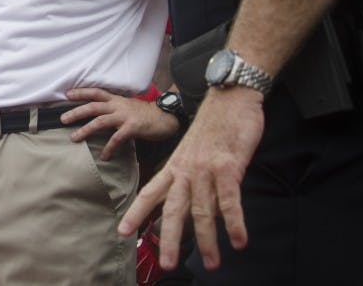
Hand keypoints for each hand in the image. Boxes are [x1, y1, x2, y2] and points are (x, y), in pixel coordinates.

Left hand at [62, 88, 178, 159]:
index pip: (96, 92)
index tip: (67, 94)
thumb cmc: (147, 114)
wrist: (167, 117)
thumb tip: (101, 116)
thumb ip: (115, 109)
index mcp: (117, 100)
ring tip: (74, 138)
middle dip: (76, 112)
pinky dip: (109, 148)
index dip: (81, 92)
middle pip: (93, 106)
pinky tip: (104, 157)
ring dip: (85, 130)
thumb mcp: (128, 106)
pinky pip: (117, 138)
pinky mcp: (132, 127)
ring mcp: (125, 116)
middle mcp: (118, 106)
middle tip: (62, 119)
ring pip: (100, 121)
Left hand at [118, 86, 264, 270]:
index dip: (136, 212)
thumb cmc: (212, 129)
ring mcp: (206, 169)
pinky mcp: (228, 167)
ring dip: (207, 239)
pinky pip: (231, 200)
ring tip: (212, 263)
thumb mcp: (193, 153)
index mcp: (174, 166)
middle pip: (173, 209)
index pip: (149, 192)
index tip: (123, 231)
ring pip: (203, 210)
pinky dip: (235, 222)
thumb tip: (194, 208)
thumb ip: (190, 180)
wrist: (228, 99)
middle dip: (168, 237)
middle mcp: (186, 170)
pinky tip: (239, 241)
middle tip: (165, 263)